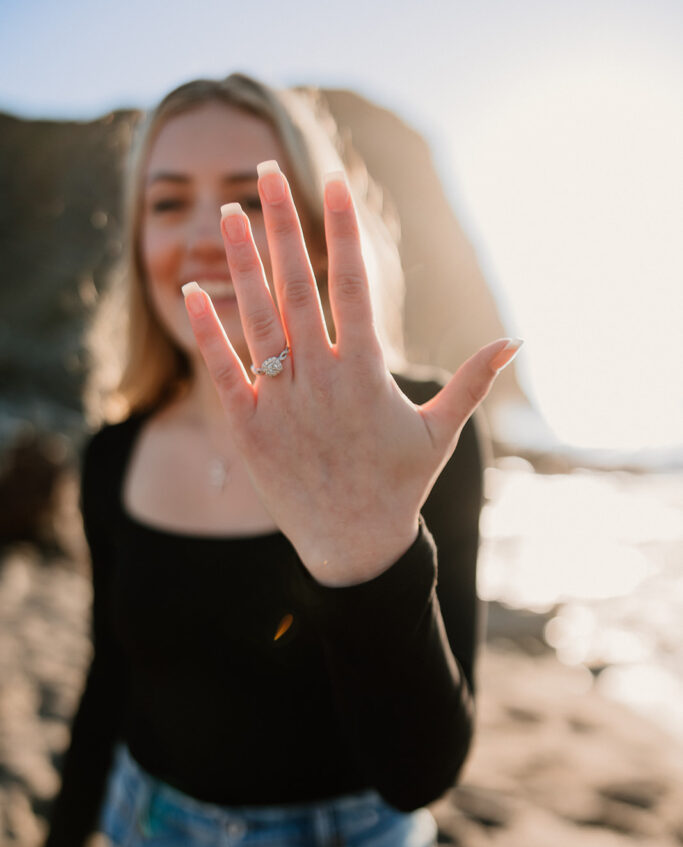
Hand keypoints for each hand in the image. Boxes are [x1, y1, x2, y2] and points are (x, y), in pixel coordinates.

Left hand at [182, 162, 521, 584]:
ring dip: (242, 261)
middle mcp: (321, 379)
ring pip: (257, 318)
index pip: (353, 285)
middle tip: (265, 170)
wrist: (354, 548)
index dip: (344, 230)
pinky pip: (225, 371)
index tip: (334, 183)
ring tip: (227, 212)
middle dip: (283, 223)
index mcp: (366, 373)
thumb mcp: (441, 433)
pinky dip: (209, 332)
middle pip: (298, 285)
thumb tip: (516, 340)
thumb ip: (473, 381)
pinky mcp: (250, 429)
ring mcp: (282, 403)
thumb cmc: (400, 487)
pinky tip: (195, 289)